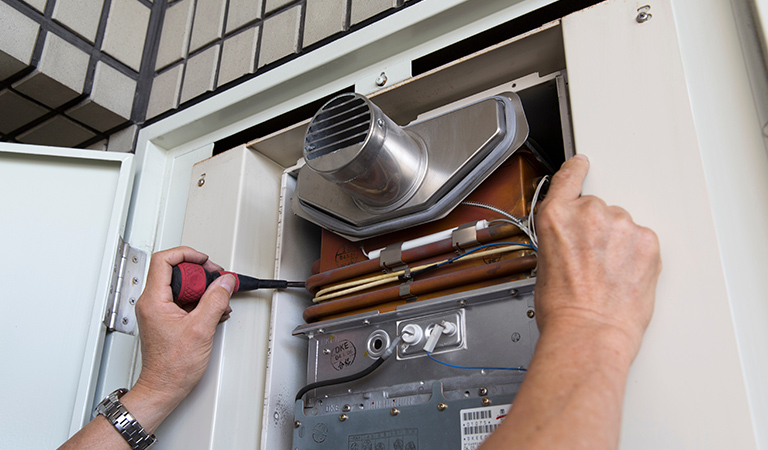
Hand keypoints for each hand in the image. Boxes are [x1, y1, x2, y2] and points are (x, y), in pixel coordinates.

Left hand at [132, 246, 233, 410]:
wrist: (164, 388)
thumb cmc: (172, 367)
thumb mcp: (201, 329)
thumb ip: (215, 300)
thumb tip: (224, 282)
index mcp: (154, 300)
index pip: (164, 260)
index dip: (187, 254)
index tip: (204, 260)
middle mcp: (152, 303)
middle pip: (176, 271)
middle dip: (200, 275)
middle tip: (216, 282)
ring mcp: (158, 311)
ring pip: (182, 287)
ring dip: (203, 291)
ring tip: (218, 301)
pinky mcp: (166, 320)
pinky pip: (184, 301)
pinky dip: (200, 303)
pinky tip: (213, 312)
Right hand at [534, 154, 660, 355]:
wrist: (588, 331)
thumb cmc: (563, 309)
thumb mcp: (544, 262)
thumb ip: (561, 237)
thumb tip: (574, 240)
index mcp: (556, 216)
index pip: (569, 177)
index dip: (576, 170)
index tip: (582, 164)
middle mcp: (588, 213)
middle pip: (598, 210)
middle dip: (597, 232)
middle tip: (590, 263)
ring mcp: (621, 225)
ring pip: (621, 227)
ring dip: (617, 245)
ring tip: (607, 276)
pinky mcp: (646, 241)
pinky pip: (641, 241)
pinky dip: (636, 256)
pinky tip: (622, 277)